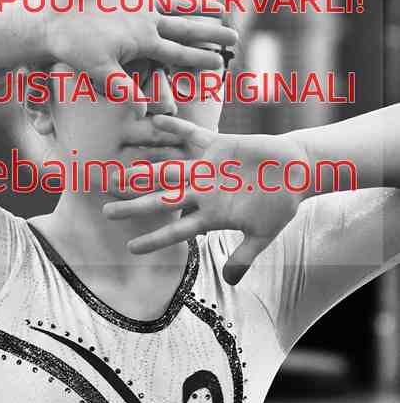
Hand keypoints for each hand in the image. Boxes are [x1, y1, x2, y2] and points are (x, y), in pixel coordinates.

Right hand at [37, 0, 237, 117]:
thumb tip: (142, 112)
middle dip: (211, 33)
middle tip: (234, 38)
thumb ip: (122, 89)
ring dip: (194, 2)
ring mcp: (134, 4)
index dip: (200, 58)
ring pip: (173, 2)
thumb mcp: (100, 71)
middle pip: (185, 29)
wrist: (51, 24)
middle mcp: (144, 24)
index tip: (221, 64)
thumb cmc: (74, 49)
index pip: (179, 52)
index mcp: (144, 43)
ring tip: (218, 2)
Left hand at [103, 114, 308, 283]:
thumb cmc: (281, 205)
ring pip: (169, 171)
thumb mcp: (263, 235)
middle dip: (135, 205)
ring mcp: (207, 169)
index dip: (155, 239)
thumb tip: (231, 282)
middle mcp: (203, 191)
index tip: (131, 248)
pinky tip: (155, 120)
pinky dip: (176, 127)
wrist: (296, 172)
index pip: (177, 230)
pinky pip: (192, 135)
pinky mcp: (218, 146)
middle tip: (107, 211)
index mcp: (212, 215)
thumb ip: (244, 256)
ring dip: (144, 172)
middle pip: (162, 200)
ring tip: (118, 174)